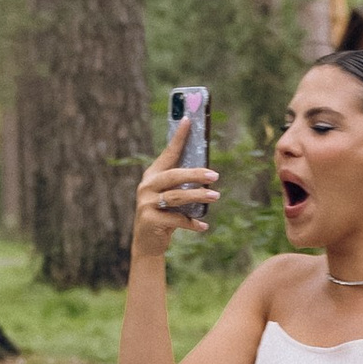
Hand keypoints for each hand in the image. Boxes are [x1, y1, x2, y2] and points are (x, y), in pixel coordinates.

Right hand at [131, 115, 217, 260]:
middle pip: (174, 175)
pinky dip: (192, 223)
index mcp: (152, 176)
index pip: (168, 153)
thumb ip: (182, 185)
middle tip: (215, 175)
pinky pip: (177, 220)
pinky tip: (203, 226)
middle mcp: (147, 187)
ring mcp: (146, 204)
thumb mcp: (171, 196)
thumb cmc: (164, 214)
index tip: (188, 120)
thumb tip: (208, 172)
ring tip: (215, 196)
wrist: (147, 243)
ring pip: (177, 196)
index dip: (178, 137)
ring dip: (198, 196)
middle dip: (196, 174)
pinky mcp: (150, 220)